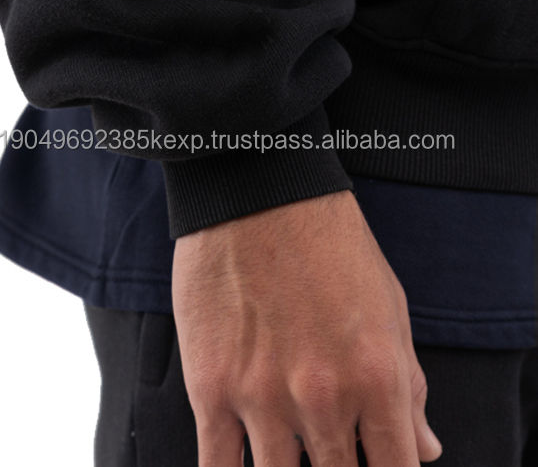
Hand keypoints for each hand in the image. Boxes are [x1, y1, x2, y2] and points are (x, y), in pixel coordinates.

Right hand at [172, 190, 442, 465]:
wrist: (259, 193)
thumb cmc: (328, 243)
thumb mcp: (389, 306)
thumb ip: (408, 385)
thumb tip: (424, 448)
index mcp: (377, 378)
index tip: (371, 464)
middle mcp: (323, 399)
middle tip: (326, 449)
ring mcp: (262, 397)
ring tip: (289, 449)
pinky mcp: (211, 386)